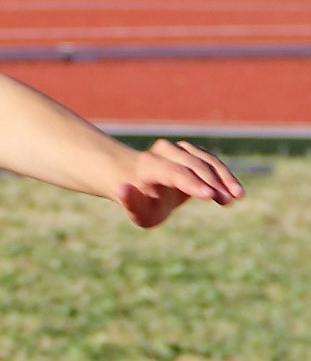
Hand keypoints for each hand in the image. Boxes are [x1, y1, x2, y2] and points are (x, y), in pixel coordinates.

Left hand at [114, 139, 242, 228]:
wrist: (143, 183)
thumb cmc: (141, 202)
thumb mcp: (136, 211)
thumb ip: (130, 203)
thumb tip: (123, 189)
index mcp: (148, 166)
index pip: (173, 172)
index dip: (191, 183)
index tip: (209, 196)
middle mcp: (164, 152)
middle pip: (193, 166)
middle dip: (212, 183)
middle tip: (227, 201)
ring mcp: (181, 149)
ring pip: (207, 160)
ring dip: (223, 178)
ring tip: (237, 196)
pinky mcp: (194, 151)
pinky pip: (213, 161)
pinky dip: (224, 176)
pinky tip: (236, 192)